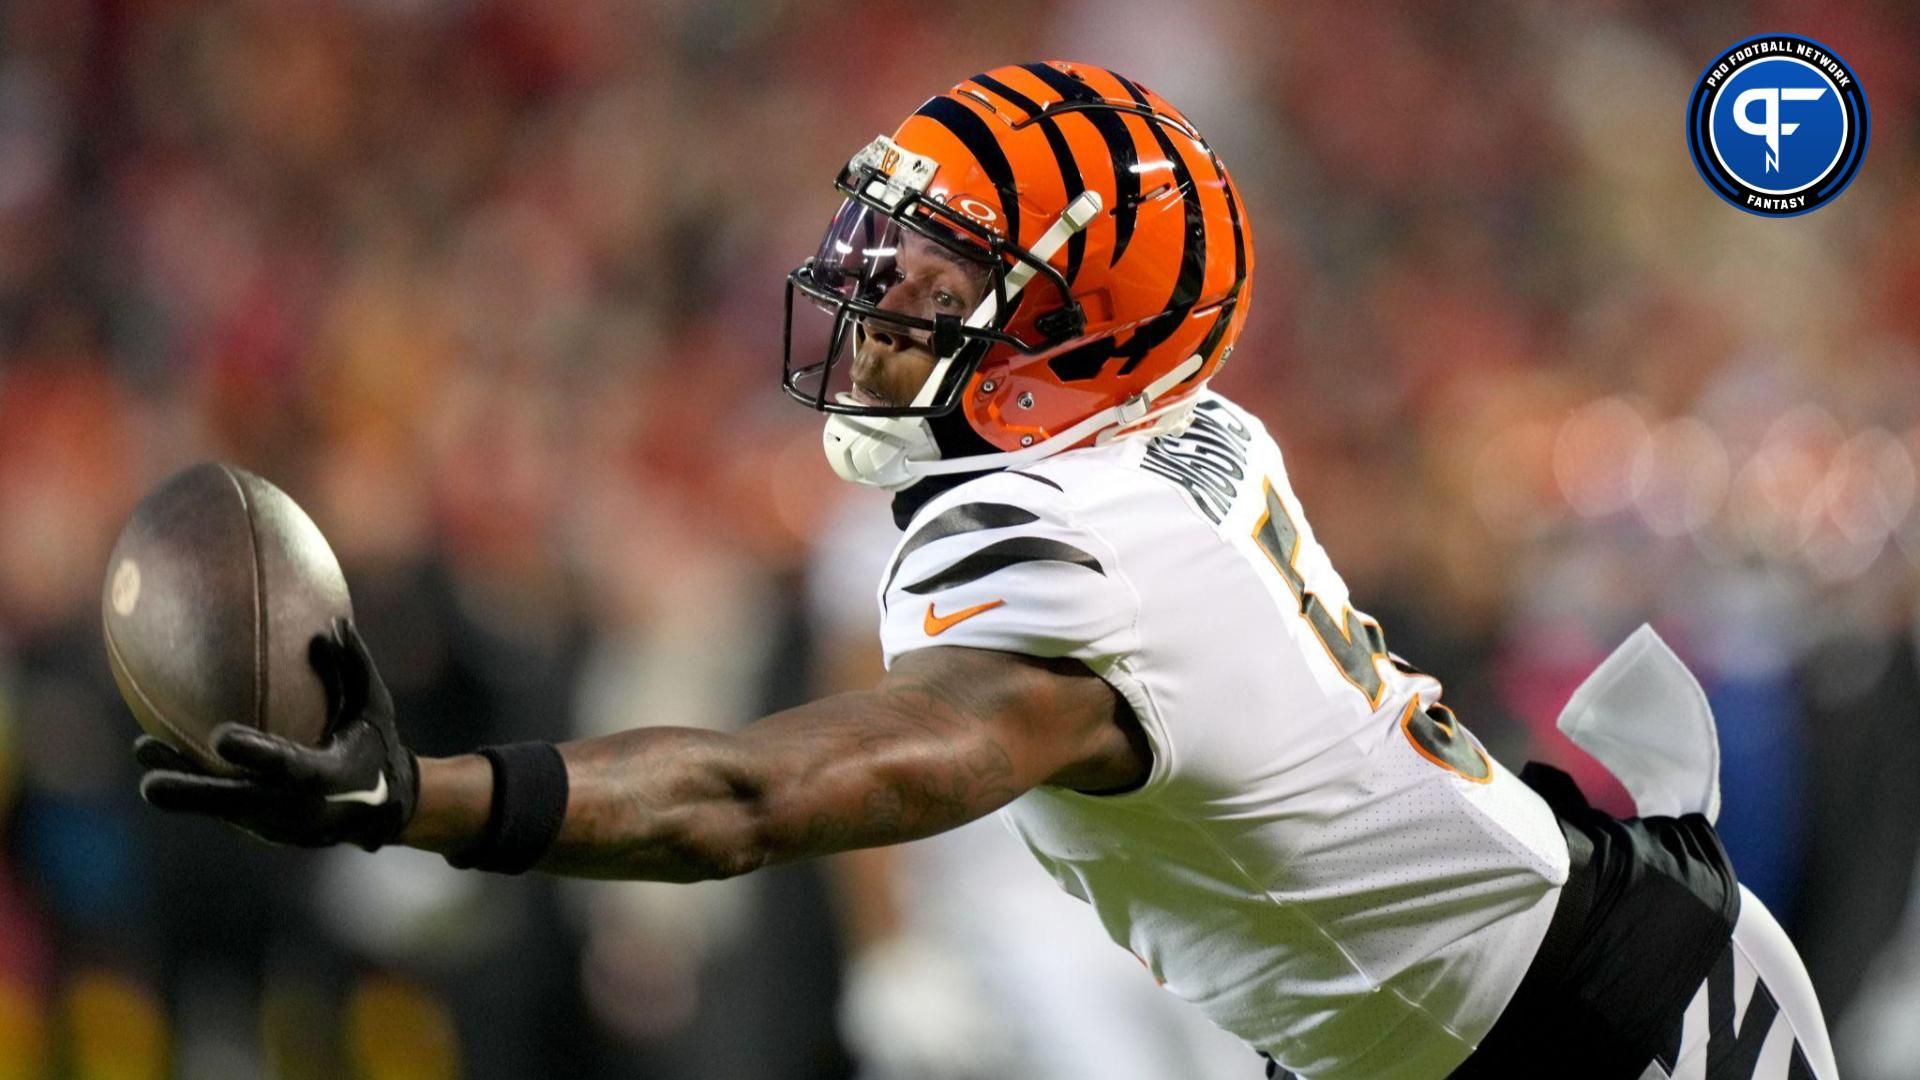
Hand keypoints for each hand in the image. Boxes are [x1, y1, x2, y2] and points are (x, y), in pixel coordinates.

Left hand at [136, 618, 418, 850]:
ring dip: (179, 786)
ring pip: (220, 807)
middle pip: (238, 804)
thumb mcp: (373, 709)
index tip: (218, 737)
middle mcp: (298, 809)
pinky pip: (220, 804)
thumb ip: (353, 669)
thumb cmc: (376, 747)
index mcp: (330, 778)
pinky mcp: (260, 827)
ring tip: (142, 753)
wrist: (380, 809)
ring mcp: (276, 824)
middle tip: (149, 783)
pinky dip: (190, 783)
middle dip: (193, 795)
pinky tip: (155, 755)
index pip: (289, 768)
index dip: (256, 754)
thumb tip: (333, 623)